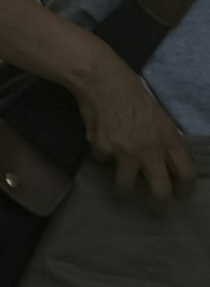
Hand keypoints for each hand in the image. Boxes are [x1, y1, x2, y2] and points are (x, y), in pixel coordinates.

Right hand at [78, 55, 200, 200]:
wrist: (102, 78)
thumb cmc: (132, 92)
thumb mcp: (159, 116)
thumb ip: (163, 140)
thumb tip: (163, 162)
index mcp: (169, 138)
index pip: (186, 173)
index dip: (184, 189)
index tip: (179, 195)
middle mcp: (150, 149)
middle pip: (160, 190)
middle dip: (157, 204)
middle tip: (154, 207)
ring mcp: (126, 151)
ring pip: (125, 186)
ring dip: (122, 188)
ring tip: (120, 186)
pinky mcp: (103, 149)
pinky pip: (102, 162)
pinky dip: (101, 155)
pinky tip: (100, 141)